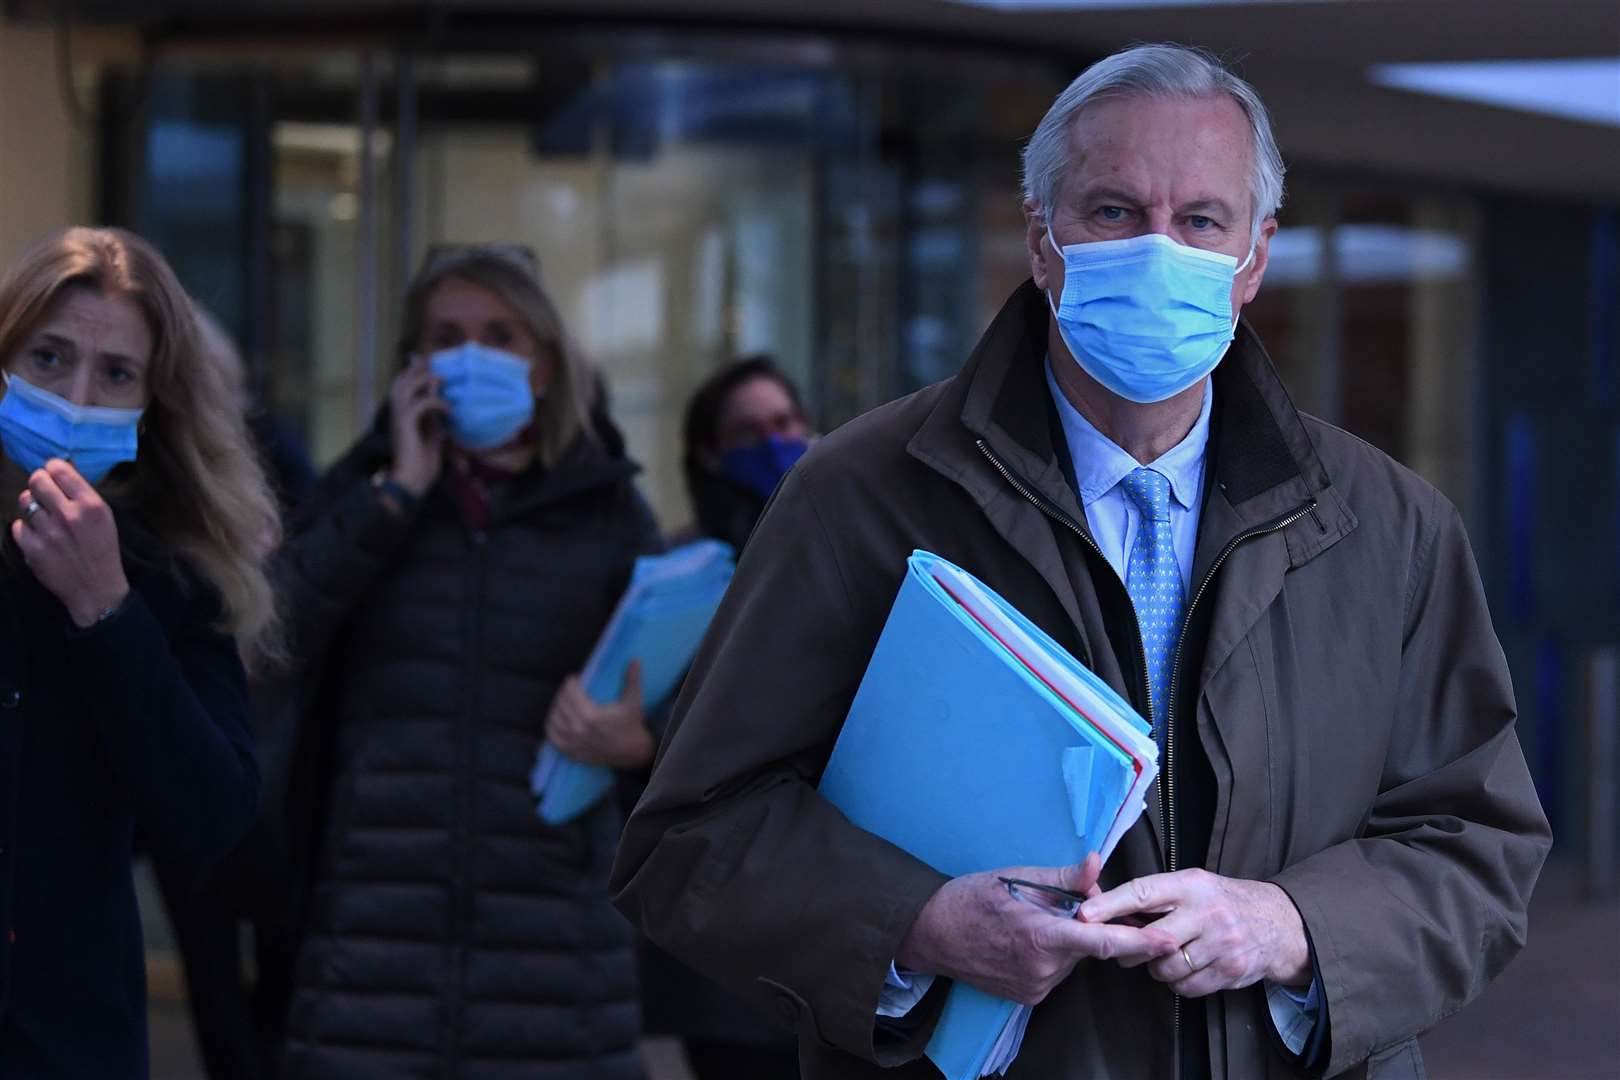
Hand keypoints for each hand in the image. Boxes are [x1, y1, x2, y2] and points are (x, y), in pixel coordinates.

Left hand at [12, 460, 128, 627]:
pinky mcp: (32, 548)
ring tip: (42, 516)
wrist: (96, 588)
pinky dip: (26, 528)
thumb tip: (58, 473)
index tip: (53, 474)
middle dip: (39, 483)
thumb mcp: (105, 518)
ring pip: (25, 501)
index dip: (53, 468)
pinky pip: (18, 525)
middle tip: (44, 492)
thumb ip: (83, 496)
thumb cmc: (102, 550)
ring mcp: (48, 532)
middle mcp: (68, 515)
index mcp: (91, 505)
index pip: (60, 470)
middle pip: (37, 480)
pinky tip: (39, 535)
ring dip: (31, 505)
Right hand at [387, 356, 447, 497]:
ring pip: (404, 387)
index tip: (430, 362)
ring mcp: (398, 419)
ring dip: (423, 380)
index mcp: (401, 415)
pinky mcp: (405, 426)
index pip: (403, 386)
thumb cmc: (423, 462)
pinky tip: (449, 409)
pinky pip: (420, 405)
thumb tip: (441, 398)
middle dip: (417, 370)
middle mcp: (396, 414)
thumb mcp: (433, 434)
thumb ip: (435, 416)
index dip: (414, 372)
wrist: (413, 483)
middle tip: (435, 365)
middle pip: (400, 381)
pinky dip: (435, 402)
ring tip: (441, 381)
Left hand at [545, 661, 654, 768]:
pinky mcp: (570, 752)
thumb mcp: (633, 701)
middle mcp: (578, 729)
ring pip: (554, 718)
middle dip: (563, 692)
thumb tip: (635, 660)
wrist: (632, 753)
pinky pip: (552, 737)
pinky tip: (557, 718)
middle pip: (561, 703)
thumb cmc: (632, 725)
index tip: (574, 678)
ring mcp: (572, 742)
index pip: (571, 692)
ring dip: (556, 707)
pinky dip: (551, 726)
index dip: (570, 682)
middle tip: (569, 688)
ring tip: (563, 701)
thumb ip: (632, 680)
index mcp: (591, 715)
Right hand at [895, 854, 1177, 1005]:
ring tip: (1032, 920)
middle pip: (1088, 945)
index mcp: (1042, 935)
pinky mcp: (1028, 997)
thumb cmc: (971, 899)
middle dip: (1087, 923)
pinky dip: (1051, 954)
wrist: (931, 934)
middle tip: (1060, 901)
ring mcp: (1035, 987)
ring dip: (1066, 939)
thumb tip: (1096, 865)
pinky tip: (1024, 939)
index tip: (1166, 939)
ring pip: (1072, 959)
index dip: (1138, 941)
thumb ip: (1062, 877)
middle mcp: (1043, 969)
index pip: (1102, 941)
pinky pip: (1055, 972)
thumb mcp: (1016, 877)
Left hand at [1079, 869, 1310, 996]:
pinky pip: (1186, 987)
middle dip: (1129, 949)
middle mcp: (1206, 912)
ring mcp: (1221, 943)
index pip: (1143, 892)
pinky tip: (1186, 968)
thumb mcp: (1193, 885)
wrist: (1278, 923)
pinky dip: (1178, 983)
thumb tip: (1108, 910)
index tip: (1084, 914)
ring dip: (1156, 967)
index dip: (1110, 904)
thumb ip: (1157, 896)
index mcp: (1191, 884)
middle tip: (1122, 949)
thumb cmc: (1223, 902)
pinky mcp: (1230, 971)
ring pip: (1165, 968)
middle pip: (1151, 939)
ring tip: (1165, 955)